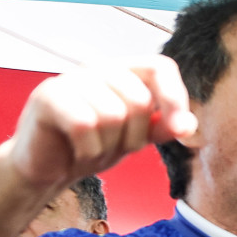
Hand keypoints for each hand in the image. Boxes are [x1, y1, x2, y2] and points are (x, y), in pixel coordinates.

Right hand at [6, 60, 194, 191]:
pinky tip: (77, 152)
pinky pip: (84, 125)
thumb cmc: (90, 147)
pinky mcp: (47, 96)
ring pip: (112, 115)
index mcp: (122, 72)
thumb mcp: (134, 139)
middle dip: (134, 137)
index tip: (179, 130)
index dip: (175, 96)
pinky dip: (87, 150)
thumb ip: (162, 127)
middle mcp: (97, 68)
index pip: (160, 67)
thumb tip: (189, 124)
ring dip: (107, 148)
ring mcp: (70, 79)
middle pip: (138, 99)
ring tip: (92, 150)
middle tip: (115, 149)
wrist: (46, 170)